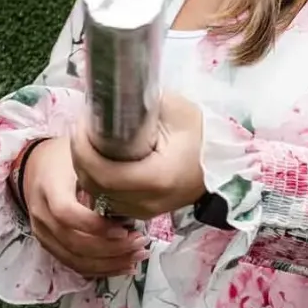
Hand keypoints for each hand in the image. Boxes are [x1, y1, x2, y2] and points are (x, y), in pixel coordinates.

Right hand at [21, 134, 149, 277]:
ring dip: (109, 263)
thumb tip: (136, 192)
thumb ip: (102, 174)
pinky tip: (124, 265)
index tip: (124, 228)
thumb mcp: (83, 157)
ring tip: (137, 255)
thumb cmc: (66, 158)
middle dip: (110, 249)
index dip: (95, 226)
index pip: (66, 213)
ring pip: (74, 260)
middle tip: (140, 242)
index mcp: (48, 187)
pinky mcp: (49, 244)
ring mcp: (42, 232)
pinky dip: (101, 269)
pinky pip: (74, 264)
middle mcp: (41, 213)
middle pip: (72, 242)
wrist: (39, 165)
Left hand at [69, 92, 207, 221]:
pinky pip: (109, 200)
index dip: (83, 151)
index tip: (80, 124)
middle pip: (96, 186)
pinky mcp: (144, 211)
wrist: (226, 161)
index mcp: (157, 178)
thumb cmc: (202, 132)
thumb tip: (110, 95)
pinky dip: (97, 180)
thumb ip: (143, 103)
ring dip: (86, 169)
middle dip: (80, 156)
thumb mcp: (176, 108)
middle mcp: (149, 202)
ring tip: (87, 140)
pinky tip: (100, 158)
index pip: (103, 174)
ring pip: (98, 196)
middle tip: (81, 127)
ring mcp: (146, 211)